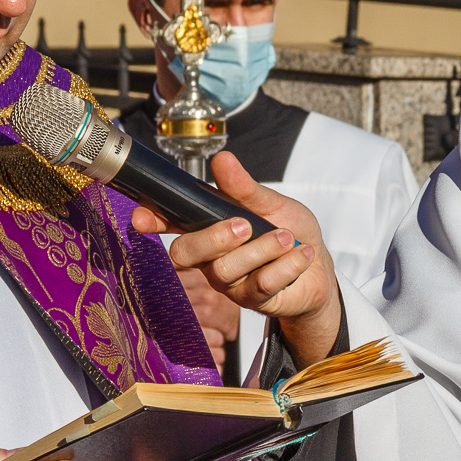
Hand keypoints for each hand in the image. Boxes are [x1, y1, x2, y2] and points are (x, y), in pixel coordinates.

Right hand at [131, 153, 342, 366]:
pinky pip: (260, 284)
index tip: (141, 218)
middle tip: (245, 225)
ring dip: (261, 250)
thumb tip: (222, 160)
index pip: (170, 223)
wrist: (320, 269)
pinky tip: (302, 254)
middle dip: (213, 238)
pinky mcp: (252, 300)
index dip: (151, 220)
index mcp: (208, 227)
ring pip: (224, 270)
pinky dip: (286, 265)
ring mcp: (228, 282)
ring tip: (286, 238)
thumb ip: (245, 188)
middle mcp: (210, 257)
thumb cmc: (289, 231)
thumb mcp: (270, 203)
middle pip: (185, 254)